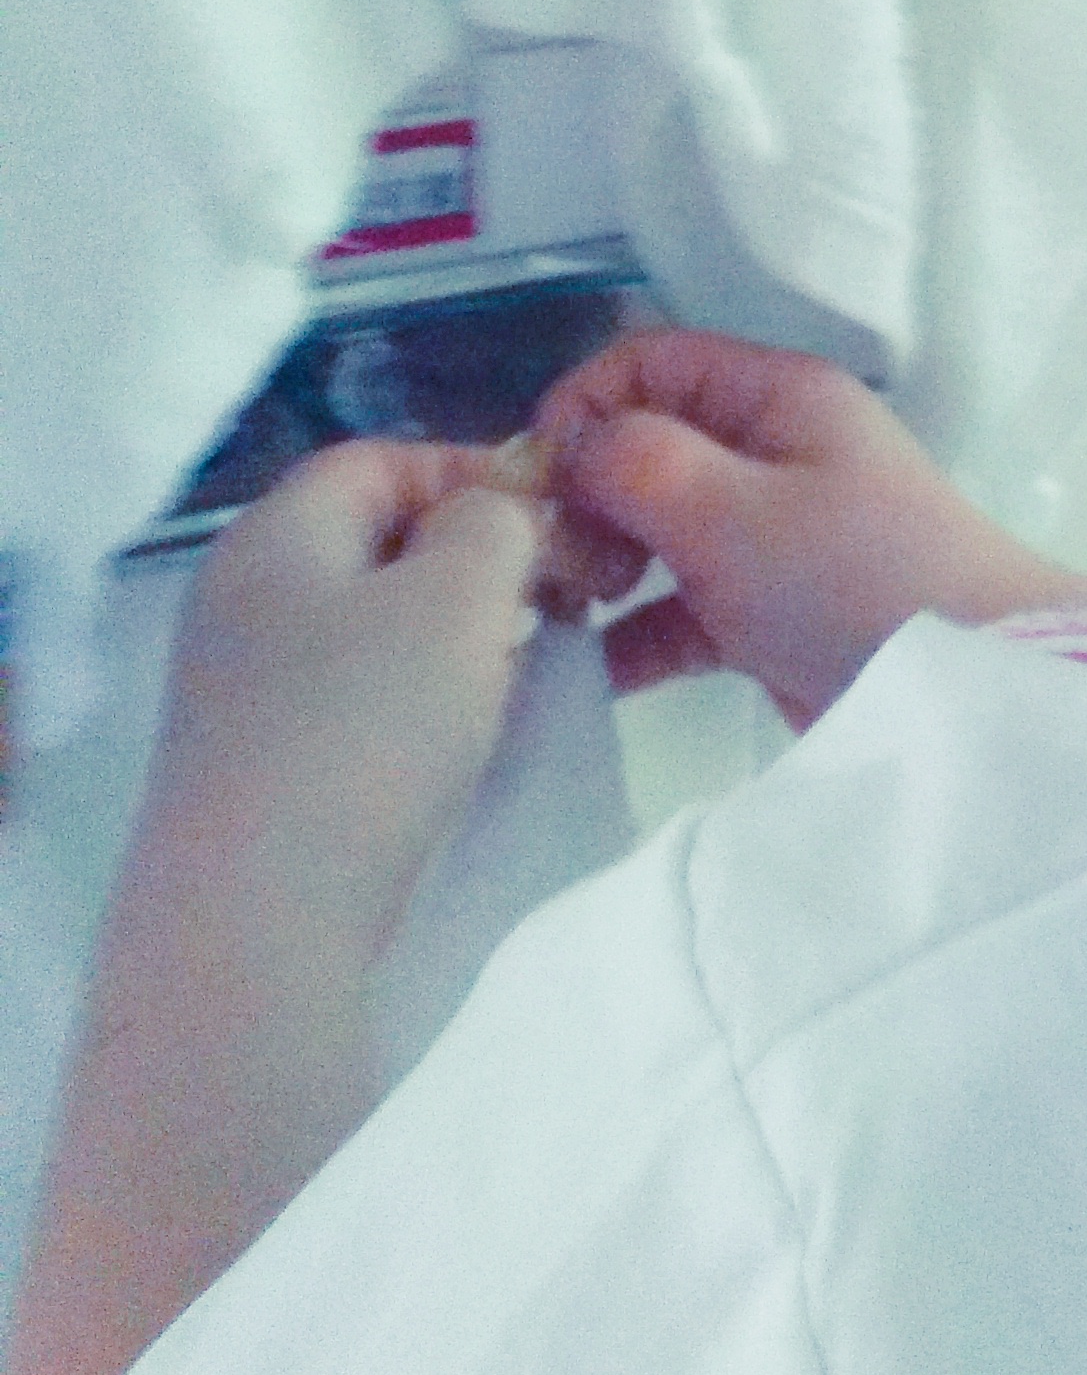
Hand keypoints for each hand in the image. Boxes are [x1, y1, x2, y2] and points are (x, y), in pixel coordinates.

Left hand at [140, 442, 547, 971]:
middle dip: (475, 561)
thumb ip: (493, 523)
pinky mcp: (258, 765)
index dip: (475, 471)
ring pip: (370, 624)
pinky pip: (352, 698)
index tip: (557, 525)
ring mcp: (240, 687)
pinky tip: (460, 745)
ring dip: (454, 638)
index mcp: (274, 533)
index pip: (379, 459)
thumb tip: (494, 515)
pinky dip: (415, 702)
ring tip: (518, 678)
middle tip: (555, 605)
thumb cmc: (365, 730)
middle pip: (375, 542)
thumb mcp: (459, 595)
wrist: (260, 915)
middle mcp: (242, 596)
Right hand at [531, 331, 1086, 728]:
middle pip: (643, 450)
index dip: (580, 406)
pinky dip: (632, 637)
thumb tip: (565, 448)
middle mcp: (773, 454)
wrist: (969, 687)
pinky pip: (680, 612)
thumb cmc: (853, 578)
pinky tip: (577, 676)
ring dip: (598, 571)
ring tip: (551, 621)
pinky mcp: (771, 616)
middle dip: (580, 498)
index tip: (534, 483)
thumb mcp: (733, 507)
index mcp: (776, 397)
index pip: (648, 362)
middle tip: (542, 566)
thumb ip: (634, 462)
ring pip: (656, 535)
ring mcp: (773, 537)